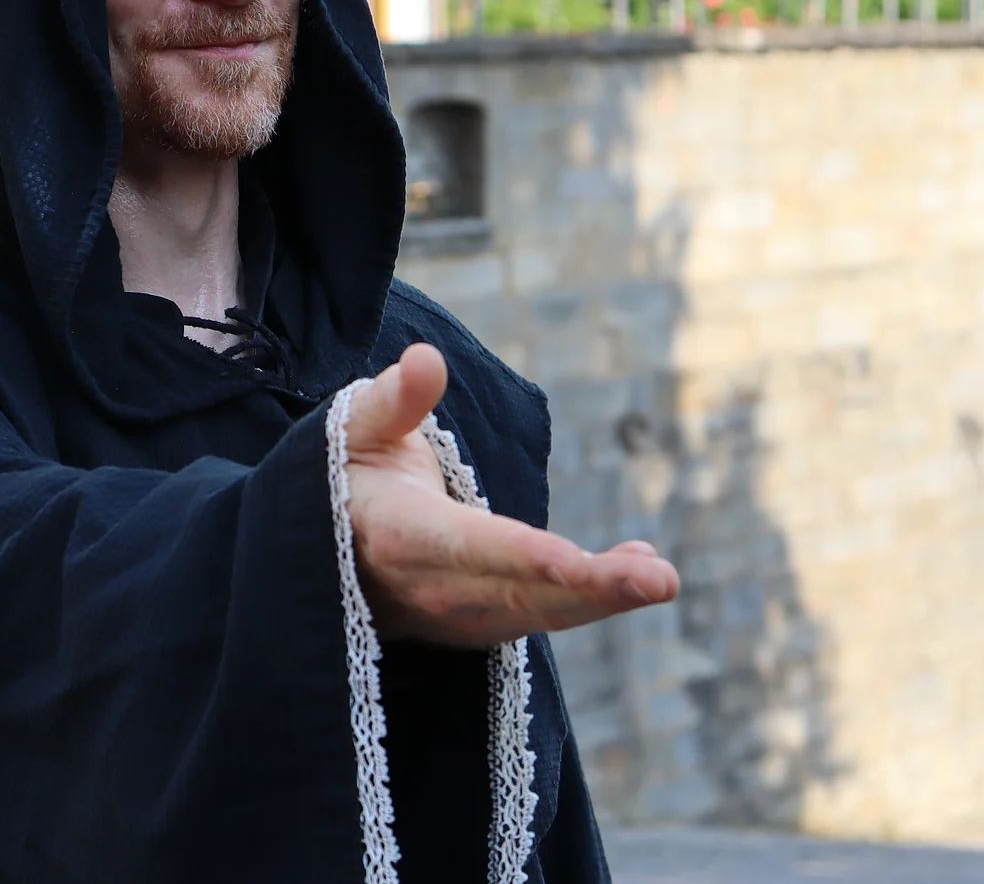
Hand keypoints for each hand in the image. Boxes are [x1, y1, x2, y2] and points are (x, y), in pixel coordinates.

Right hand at [343, 342, 679, 648]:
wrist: (322, 549)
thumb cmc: (345, 474)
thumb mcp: (355, 429)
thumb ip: (394, 399)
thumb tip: (429, 359)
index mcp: (400, 535)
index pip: (469, 549)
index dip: (523, 557)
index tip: (575, 562)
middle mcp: (432, 588)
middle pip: (519, 593)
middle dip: (591, 590)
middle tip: (660, 579)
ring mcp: (457, 617)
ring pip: (539, 613)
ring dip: (603, 599)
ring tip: (661, 578)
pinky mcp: (480, 625)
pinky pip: (543, 614)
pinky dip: (592, 598)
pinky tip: (641, 571)